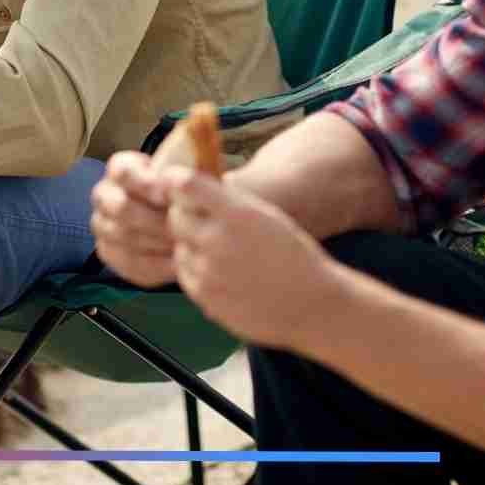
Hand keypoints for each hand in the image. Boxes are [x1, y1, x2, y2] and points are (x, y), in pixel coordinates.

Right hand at [90, 151, 179, 287]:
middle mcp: (105, 194)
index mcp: (121, 168)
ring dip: (157, 243)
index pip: (123, 173)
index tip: (170, 196)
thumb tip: (197, 155)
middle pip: (120, 208)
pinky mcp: (107, 251)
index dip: (146, 184)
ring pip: (124, 236)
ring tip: (183, 246)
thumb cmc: (183, 193)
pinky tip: (176, 262)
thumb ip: (189, 167)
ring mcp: (102, 224)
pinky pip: (126, 261)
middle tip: (182, 228)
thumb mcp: (188, 175)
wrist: (177, 219)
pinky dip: (154, 264)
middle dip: (154, 220)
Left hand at [167, 169, 345, 352]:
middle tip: (197, 217)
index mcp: (237, 215)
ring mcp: (210, 273)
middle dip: (183, 213)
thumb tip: (188, 187)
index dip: (174, 180)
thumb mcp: (266, 216)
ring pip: (179, 247)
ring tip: (221, 250)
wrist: (312, 305)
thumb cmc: (292, 255)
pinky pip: (185, 275)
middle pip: (176, 217)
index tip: (172, 180)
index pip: (186, 185)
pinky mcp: (206, 298)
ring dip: (190, 244)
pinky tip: (221, 271)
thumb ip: (228, 201)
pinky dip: (196, 270)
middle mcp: (218, 242)